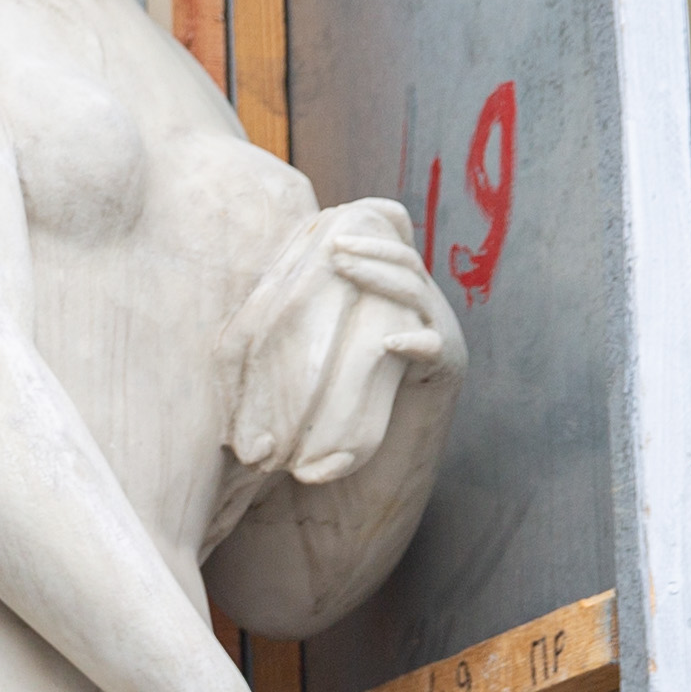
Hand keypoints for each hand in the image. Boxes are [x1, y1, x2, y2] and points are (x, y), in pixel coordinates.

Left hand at [225, 201, 466, 487]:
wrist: (360, 473)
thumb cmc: (325, 411)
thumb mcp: (306, 361)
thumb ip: (290, 332)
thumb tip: (246, 300)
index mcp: (385, 303)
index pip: (384, 252)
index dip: (367, 231)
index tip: (329, 219)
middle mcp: (414, 312)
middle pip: (403, 259)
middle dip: (371, 245)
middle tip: (333, 241)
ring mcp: (434, 337)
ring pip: (417, 290)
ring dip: (383, 273)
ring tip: (346, 265)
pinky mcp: (444, 372)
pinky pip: (436, 347)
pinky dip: (416, 341)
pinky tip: (391, 341)